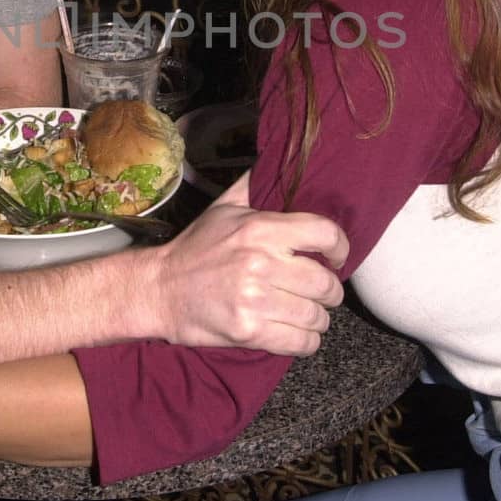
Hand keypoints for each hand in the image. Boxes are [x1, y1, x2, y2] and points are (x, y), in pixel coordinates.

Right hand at [146, 172, 347, 356]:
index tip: (336, 257)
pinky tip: (298, 333)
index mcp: (260, 229)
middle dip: (329, 292)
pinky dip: (307, 341)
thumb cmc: (196, 248)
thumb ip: (254, 183)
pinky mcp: (249, 332)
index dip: (340, 247)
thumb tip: (278, 158)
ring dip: (318, 318)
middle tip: (322, 293)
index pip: (324, 233)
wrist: (160, 290)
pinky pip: (301, 342)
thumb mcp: (224, 207)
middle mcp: (261, 263)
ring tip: (308, 313)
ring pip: (317, 316)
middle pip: (325, 283)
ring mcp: (255, 300)